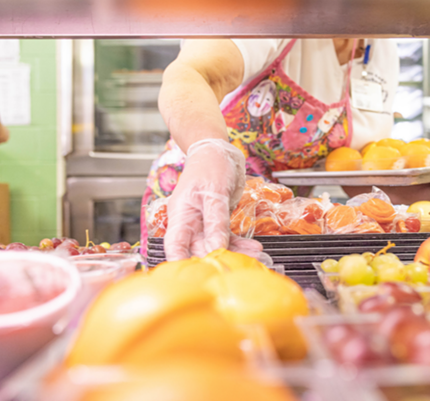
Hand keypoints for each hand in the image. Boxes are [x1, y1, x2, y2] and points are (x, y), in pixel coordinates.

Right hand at [165, 139, 247, 259]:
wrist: (218, 150)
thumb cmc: (209, 165)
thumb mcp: (214, 193)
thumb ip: (215, 222)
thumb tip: (215, 248)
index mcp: (181, 216)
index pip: (174, 247)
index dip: (181, 264)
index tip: (194, 280)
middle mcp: (190, 222)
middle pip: (198, 250)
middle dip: (217, 261)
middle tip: (237, 268)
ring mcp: (203, 223)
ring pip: (216, 245)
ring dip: (234, 253)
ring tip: (255, 257)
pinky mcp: (218, 221)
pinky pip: (227, 237)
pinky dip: (240, 244)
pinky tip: (254, 248)